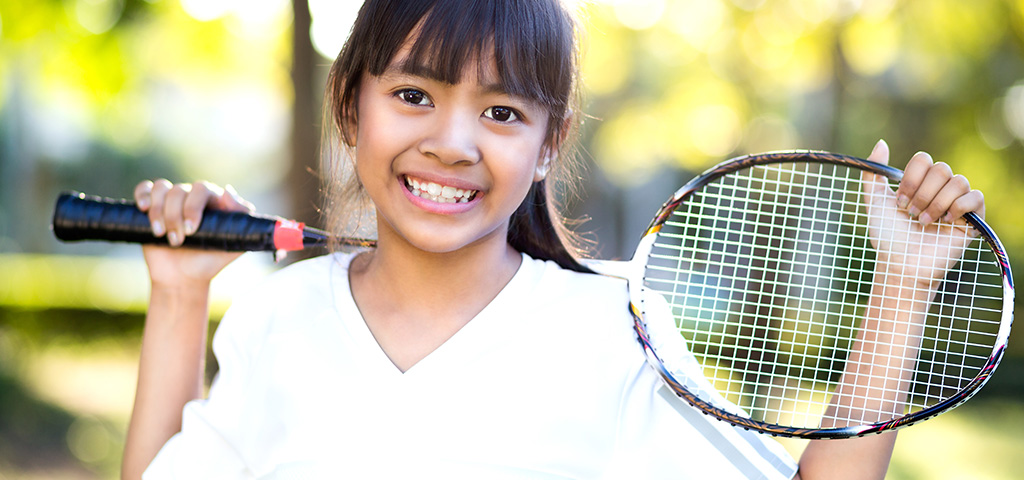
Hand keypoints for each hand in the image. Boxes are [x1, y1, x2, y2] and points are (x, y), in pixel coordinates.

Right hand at [134, 180, 254, 287]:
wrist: (184, 278)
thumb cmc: (211, 260)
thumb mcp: (234, 243)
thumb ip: (240, 216)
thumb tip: (227, 190)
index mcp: (213, 200)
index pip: (201, 189)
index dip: (193, 207)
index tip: (190, 230)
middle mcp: (192, 196)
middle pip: (179, 190)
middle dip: (175, 217)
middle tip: (177, 240)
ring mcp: (171, 200)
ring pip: (161, 189)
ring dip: (158, 212)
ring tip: (161, 234)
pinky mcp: (152, 207)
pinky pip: (145, 188)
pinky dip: (143, 194)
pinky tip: (144, 208)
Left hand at [861, 140, 985, 283]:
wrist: (900, 264)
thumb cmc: (887, 237)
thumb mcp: (874, 202)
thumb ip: (873, 174)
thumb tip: (881, 143)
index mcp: (919, 183)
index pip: (924, 159)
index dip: (911, 178)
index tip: (899, 201)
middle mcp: (940, 189)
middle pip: (942, 168)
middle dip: (922, 193)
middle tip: (911, 213)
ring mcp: (957, 203)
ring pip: (959, 181)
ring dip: (937, 202)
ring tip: (924, 222)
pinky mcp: (972, 219)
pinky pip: (976, 196)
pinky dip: (959, 207)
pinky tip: (945, 221)